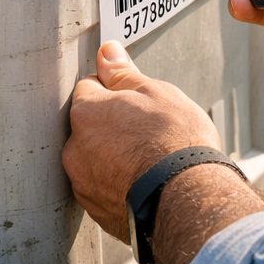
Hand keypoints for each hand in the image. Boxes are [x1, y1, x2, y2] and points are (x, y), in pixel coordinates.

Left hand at [62, 41, 220, 241]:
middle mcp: (75, 150)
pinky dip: (119, 182)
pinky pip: (104, 187)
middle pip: (90, 126)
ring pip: (96, 158)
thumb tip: (107, 53)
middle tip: (147, 129)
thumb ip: (123, 74)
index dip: (115, 90)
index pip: (89, 87)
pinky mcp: (97, 211)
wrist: (188, 198)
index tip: (136, 99)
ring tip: (149, 159)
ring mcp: (84, 184)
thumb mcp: (156, 93)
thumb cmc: (174, 143)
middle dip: (112, 125)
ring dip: (114, 156)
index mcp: (86, 113)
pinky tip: (145, 181)